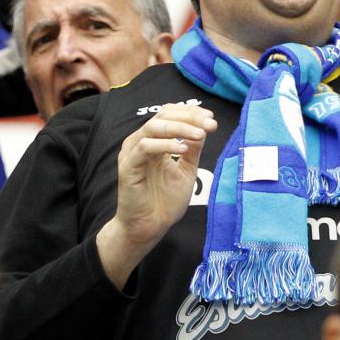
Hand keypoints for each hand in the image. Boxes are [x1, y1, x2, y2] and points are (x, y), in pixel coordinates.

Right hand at [98, 105, 216, 286]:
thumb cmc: (164, 201)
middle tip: (209, 125)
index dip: (190, 113)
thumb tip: (203, 128)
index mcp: (153, 141)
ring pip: (153, 127)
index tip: (211, 120)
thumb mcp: (186, 170)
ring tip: (200, 135)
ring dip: (180, 128)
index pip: (169, 114)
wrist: (150, 226)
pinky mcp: (128, 167)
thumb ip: (192, 150)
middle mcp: (140, 143)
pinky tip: (182, 149)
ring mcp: (132, 153)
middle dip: (189, 117)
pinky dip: (165, 144)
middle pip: (162, 116)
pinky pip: (145, 147)